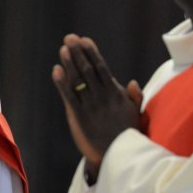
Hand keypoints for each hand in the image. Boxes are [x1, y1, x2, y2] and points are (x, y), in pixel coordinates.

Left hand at [51, 34, 142, 177]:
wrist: (118, 155)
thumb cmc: (128, 133)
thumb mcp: (135, 114)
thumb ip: (134, 97)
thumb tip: (132, 82)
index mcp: (116, 93)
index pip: (102, 67)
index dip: (92, 53)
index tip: (84, 40)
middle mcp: (103, 97)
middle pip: (88, 69)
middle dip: (78, 53)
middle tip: (69, 38)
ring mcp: (90, 106)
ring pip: (78, 80)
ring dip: (70, 63)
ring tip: (63, 49)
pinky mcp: (79, 116)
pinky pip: (69, 96)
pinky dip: (62, 83)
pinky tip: (56, 70)